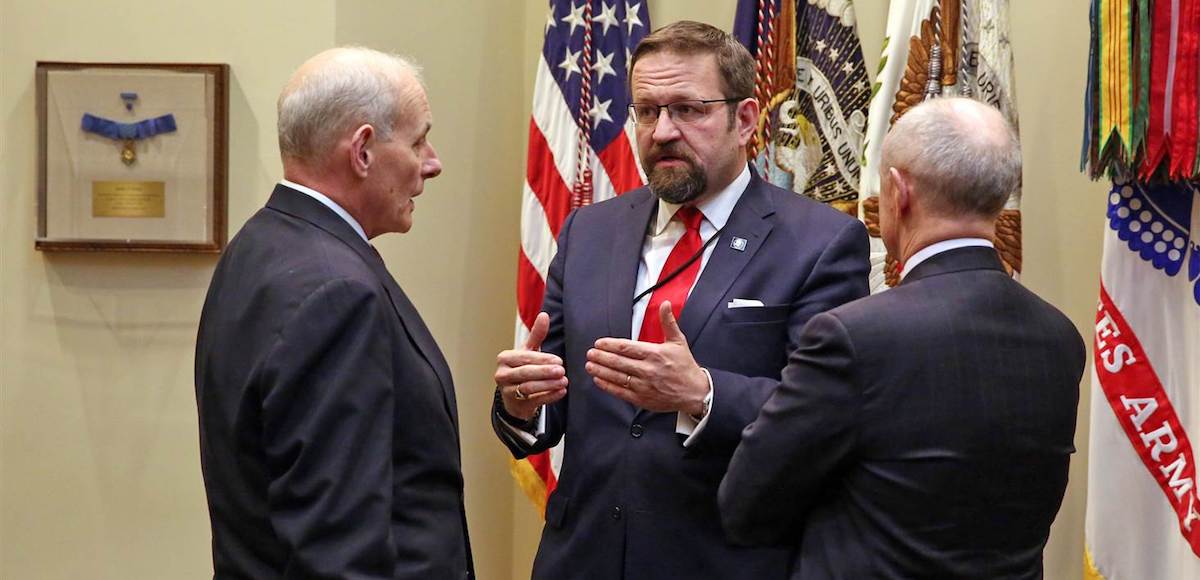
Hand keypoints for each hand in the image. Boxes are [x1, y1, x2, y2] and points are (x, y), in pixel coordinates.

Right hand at [494, 312, 567, 419]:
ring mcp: (507, 391)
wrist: (514, 396)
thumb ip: (536, 335)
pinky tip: (562, 392)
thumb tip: (544, 315)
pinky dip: (549, 397)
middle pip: (525, 373)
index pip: (525, 358)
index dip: (542, 359)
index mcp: (505, 358)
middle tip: (562, 370)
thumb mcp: (527, 351)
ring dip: (548, 385)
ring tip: (564, 382)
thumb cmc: (522, 368)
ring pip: (528, 388)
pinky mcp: (515, 404)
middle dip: (545, 372)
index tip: (559, 361)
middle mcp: (502, 374)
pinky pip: (534, 401)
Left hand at [586, 301, 708, 414]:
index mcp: (655, 354)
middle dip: (602, 357)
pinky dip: (608, 386)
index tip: (599, 343)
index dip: (610, 345)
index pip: (627, 348)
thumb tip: (665, 304)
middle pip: (618, 362)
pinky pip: (621, 392)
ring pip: (617, 377)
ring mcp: (644, 385)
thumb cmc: (685, 366)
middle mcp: (648, 370)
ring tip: (590, 365)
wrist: (694, 392)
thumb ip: (668, 322)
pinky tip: (599, 380)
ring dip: (601, 371)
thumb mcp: (678, 341)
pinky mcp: (642, 399)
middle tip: (590, 353)